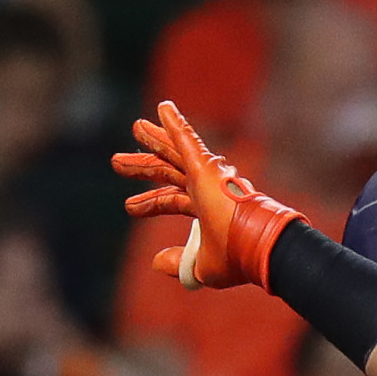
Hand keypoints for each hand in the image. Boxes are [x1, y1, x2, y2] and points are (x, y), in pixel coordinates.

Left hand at [113, 99, 305, 292]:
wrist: (258, 247)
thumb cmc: (238, 258)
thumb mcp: (202, 267)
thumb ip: (178, 263)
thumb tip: (155, 262)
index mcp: (207, 210)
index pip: (172, 201)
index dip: (150, 203)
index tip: (129, 206)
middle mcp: (207, 189)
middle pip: (168, 172)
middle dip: (143, 166)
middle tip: (118, 162)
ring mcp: (208, 176)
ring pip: (174, 153)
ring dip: (154, 139)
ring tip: (135, 127)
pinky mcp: (207, 168)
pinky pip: (187, 140)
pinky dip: (175, 124)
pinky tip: (163, 108)